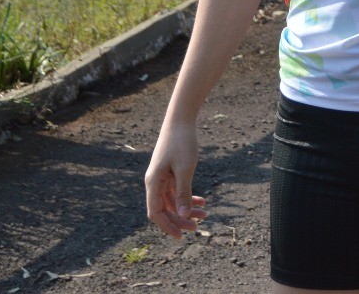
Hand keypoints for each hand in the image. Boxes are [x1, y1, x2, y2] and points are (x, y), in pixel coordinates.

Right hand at [144, 120, 208, 238]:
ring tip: (205, 214)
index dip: (167, 226)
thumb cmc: (182, 142)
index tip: (181, 236)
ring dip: (187, 209)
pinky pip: (177, 191)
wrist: (181, 120)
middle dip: (180, 219)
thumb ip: (184, 192)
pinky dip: (189, 197)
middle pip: (165, 209)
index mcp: (153, 183)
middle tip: (199, 226)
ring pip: (173, 201)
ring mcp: (162, 178)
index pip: (155, 213)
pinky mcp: (170, 173)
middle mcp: (155, 182)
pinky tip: (202, 201)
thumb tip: (184, 216)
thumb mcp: (185, 169)